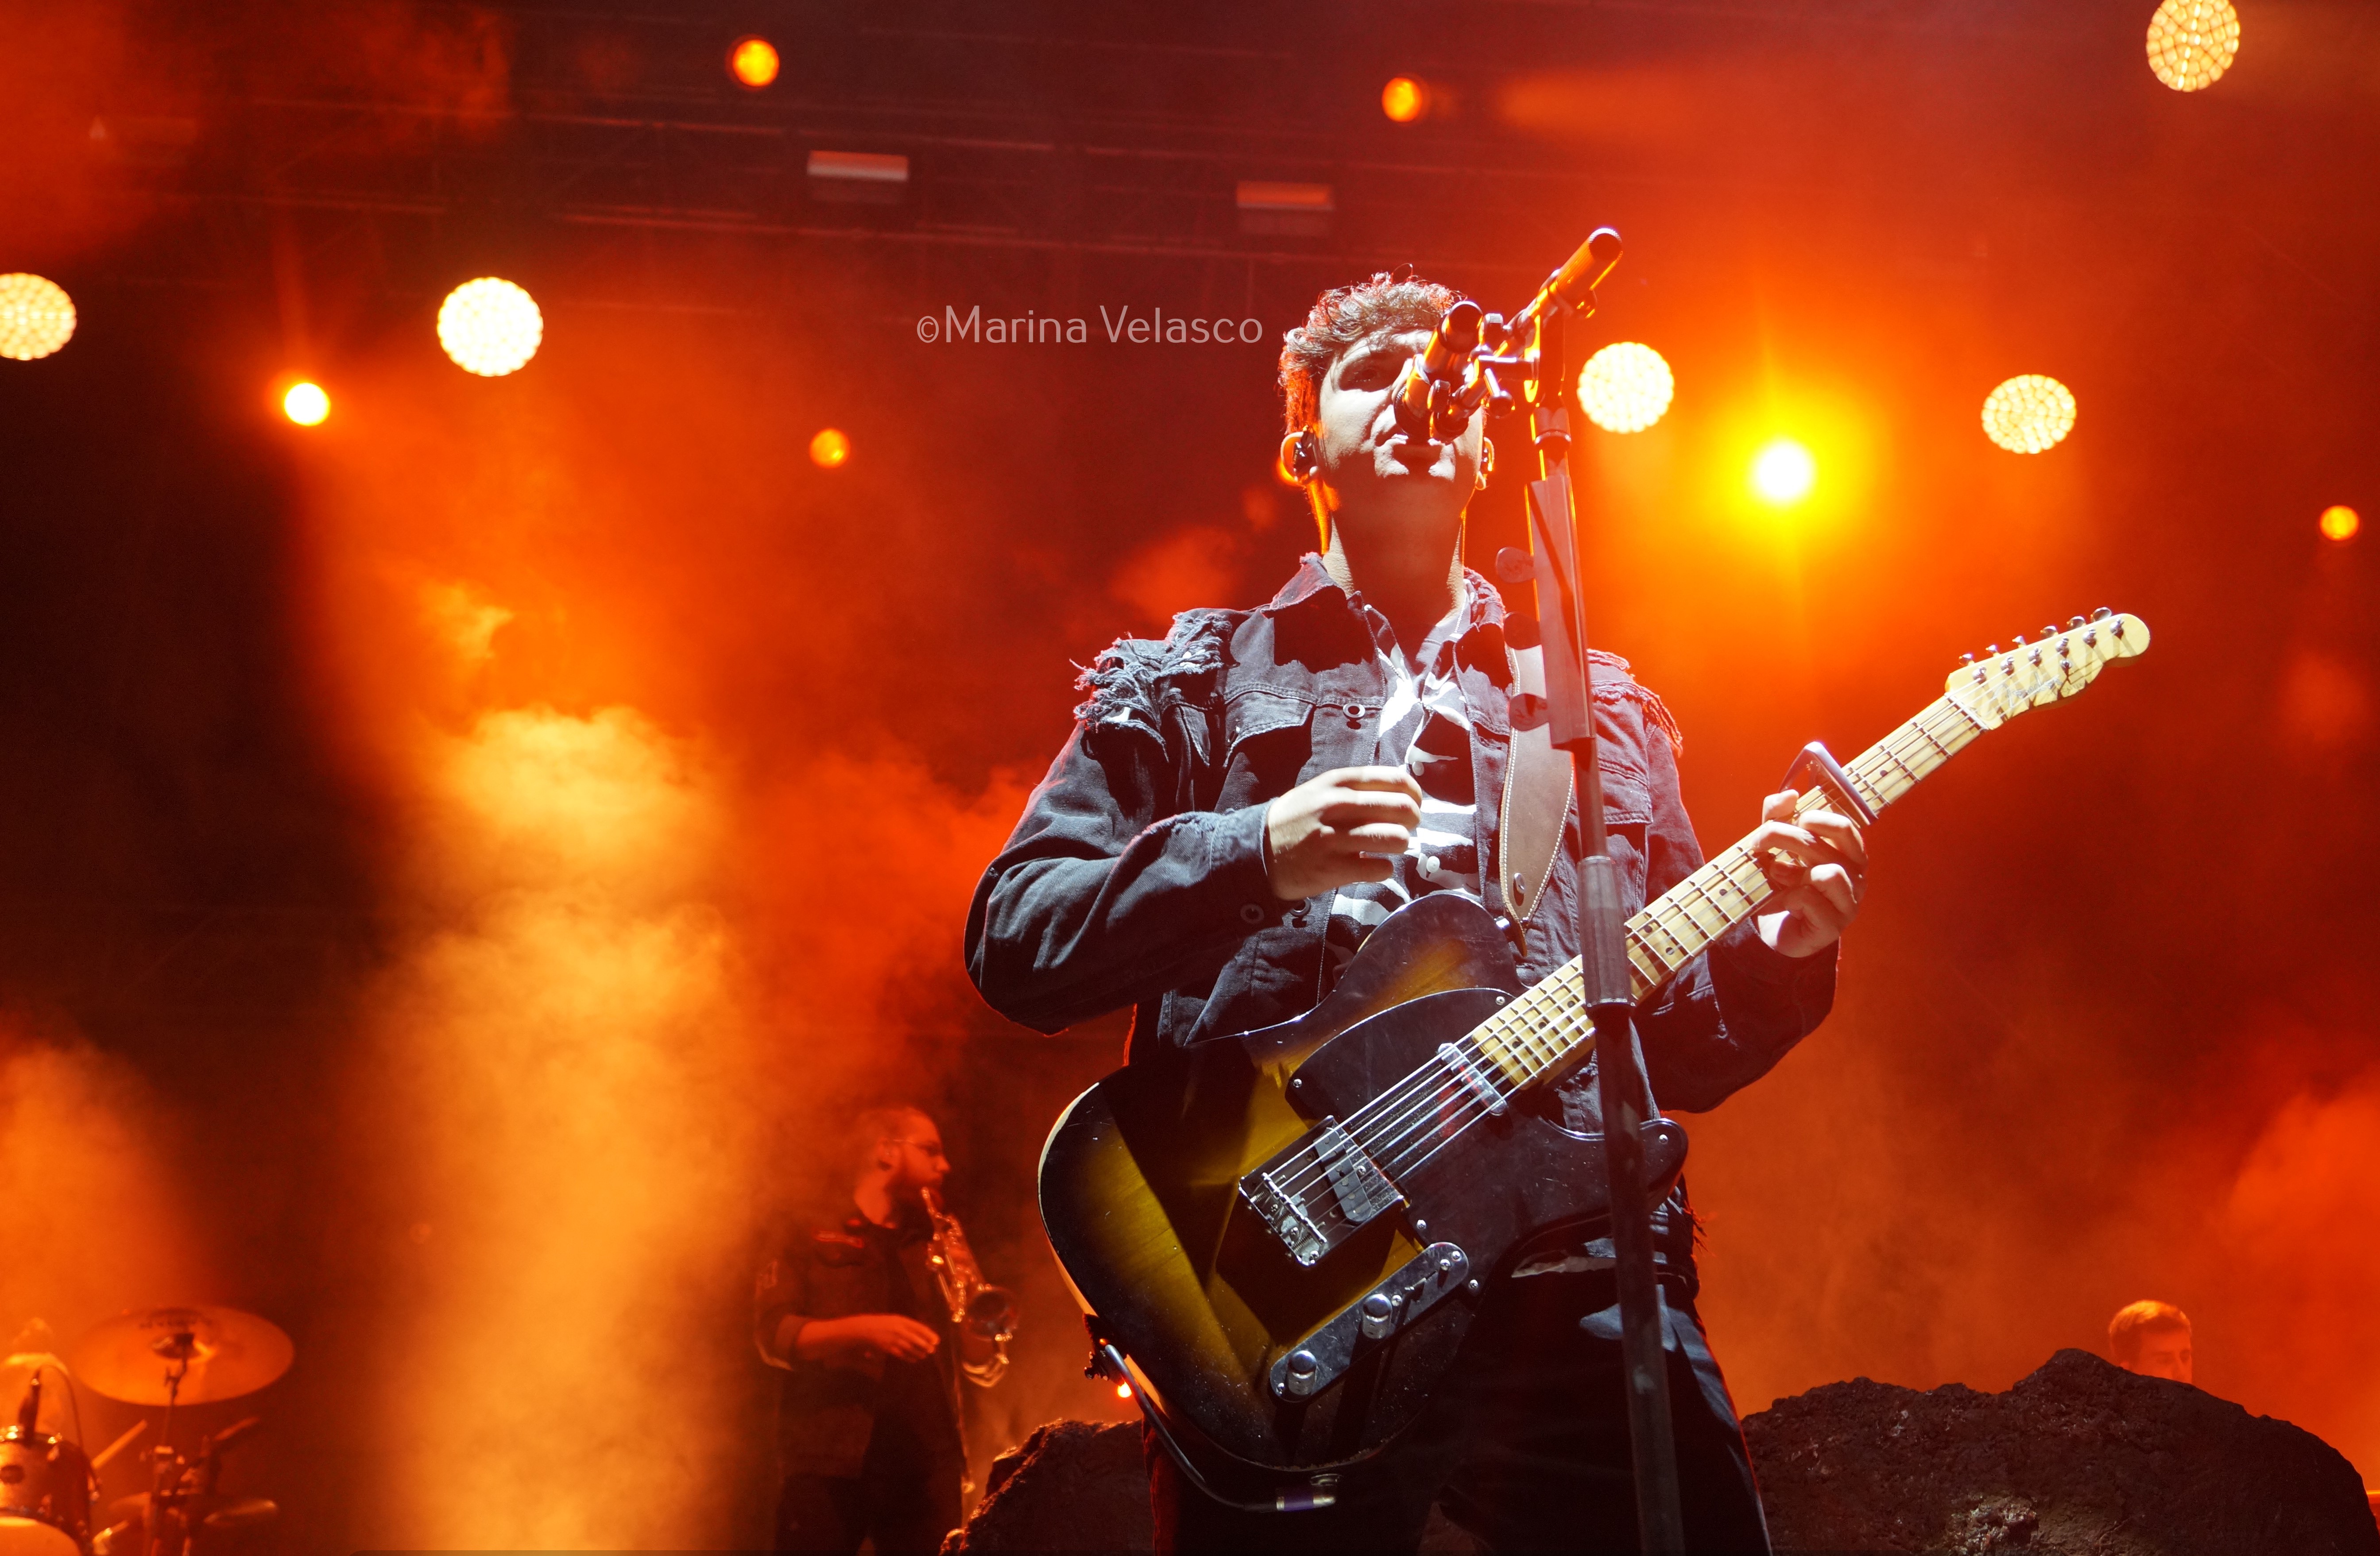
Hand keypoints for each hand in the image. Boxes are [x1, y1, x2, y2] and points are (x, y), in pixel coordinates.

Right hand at [851, 1314, 940, 1361]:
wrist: (865, 1329)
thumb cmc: (883, 1323)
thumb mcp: (895, 1320)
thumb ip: (907, 1325)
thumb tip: (921, 1333)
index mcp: (901, 1320)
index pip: (919, 1327)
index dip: (928, 1334)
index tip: (936, 1340)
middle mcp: (899, 1329)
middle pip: (916, 1339)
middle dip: (925, 1345)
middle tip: (932, 1350)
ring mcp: (893, 1339)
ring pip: (910, 1348)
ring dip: (919, 1352)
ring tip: (925, 1355)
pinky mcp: (888, 1348)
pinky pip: (901, 1354)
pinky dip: (909, 1357)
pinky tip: (914, 1359)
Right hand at [1262, 766, 1423, 900]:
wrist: (1257, 851)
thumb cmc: (1297, 819)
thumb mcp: (1321, 790)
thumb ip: (1357, 788)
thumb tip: (1401, 794)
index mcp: (1338, 782)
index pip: (1395, 779)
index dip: (1414, 794)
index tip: (1413, 804)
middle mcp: (1337, 806)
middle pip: (1402, 809)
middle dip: (1412, 820)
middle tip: (1405, 828)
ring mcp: (1334, 838)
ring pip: (1396, 838)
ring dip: (1400, 845)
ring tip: (1389, 847)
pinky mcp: (1332, 869)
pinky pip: (1380, 868)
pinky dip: (1383, 869)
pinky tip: (1373, 865)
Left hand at [1748, 789, 1866, 957]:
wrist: (1775, 932)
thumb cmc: (1781, 884)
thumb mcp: (1775, 846)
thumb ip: (1778, 817)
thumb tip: (1790, 794)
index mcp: (1848, 853)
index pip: (1844, 826)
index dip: (1813, 817)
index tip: (1783, 822)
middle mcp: (1856, 876)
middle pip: (1825, 845)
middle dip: (1785, 837)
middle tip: (1758, 843)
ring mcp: (1849, 903)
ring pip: (1830, 873)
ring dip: (1792, 870)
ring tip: (1776, 876)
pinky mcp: (1834, 926)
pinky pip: (1811, 900)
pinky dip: (1786, 897)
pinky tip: (1778, 903)